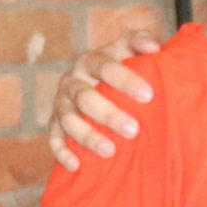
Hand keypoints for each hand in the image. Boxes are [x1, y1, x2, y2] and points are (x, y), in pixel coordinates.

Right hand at [48, 32, 161, 172]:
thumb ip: (140, 42)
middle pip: (85, 97)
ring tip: (110, 150)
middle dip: (108, 114)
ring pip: (69, 120)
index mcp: (91, 61)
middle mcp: (72, 80)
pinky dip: (62, 151)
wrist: (99, 81)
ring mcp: (61, 103)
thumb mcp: (129, 50)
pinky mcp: (55, 123)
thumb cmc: (122, 66)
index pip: (105, 66)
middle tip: (133, 130)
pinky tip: (76, 165)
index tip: (148, 94)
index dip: (124, 79)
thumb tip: (153, 47)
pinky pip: (54, 138)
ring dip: (87, 136)